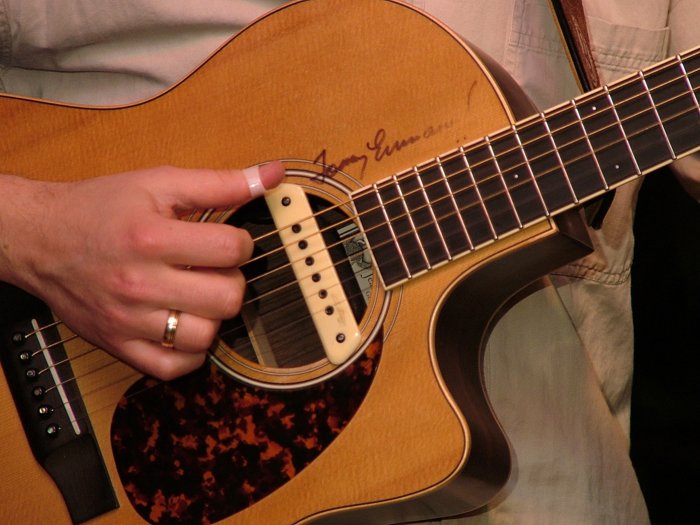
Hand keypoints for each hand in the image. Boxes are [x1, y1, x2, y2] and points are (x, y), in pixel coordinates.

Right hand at [0, 162, 284, 379]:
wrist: (39, 238)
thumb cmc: (100, 208)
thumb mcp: (158, 183)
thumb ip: (221, 182)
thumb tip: (273, 175)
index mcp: (152, 238)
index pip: (233, 250)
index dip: (241, 243)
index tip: (226, 241)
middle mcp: (139, 283)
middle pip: (227, 298)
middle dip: (232, 280)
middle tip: (214, 270)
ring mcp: (128, 321)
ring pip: (206, 336)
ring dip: (213, 316)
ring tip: (198, 297)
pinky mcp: (119, 345)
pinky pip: (174, 368)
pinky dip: (191, 352)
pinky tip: (186, 325)